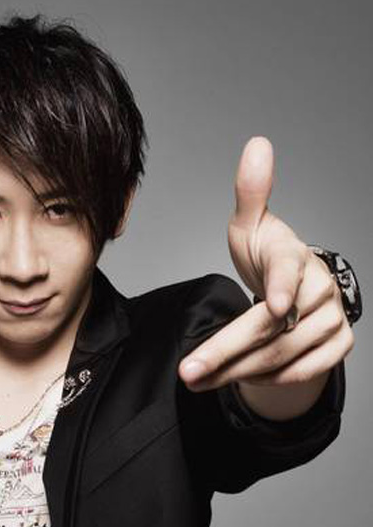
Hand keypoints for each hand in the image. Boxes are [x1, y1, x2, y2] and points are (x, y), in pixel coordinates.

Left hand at [179, 136, 353, 391]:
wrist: (298, 289)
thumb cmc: (269, 256)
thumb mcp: (252, 226)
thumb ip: (251, 193)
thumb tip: (257, 145)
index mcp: (297, 256)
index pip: (291, 271)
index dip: (282, 287)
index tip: (273, 305)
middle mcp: (321, 290)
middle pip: (273, 328)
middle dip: (226, 352)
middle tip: (189, 370)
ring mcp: (333, 321)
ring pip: (281, 357)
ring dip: (236, 373)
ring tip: (196, 379)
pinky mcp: (337, 348)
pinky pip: (299, 373)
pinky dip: (264, 382)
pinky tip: (232, 381)